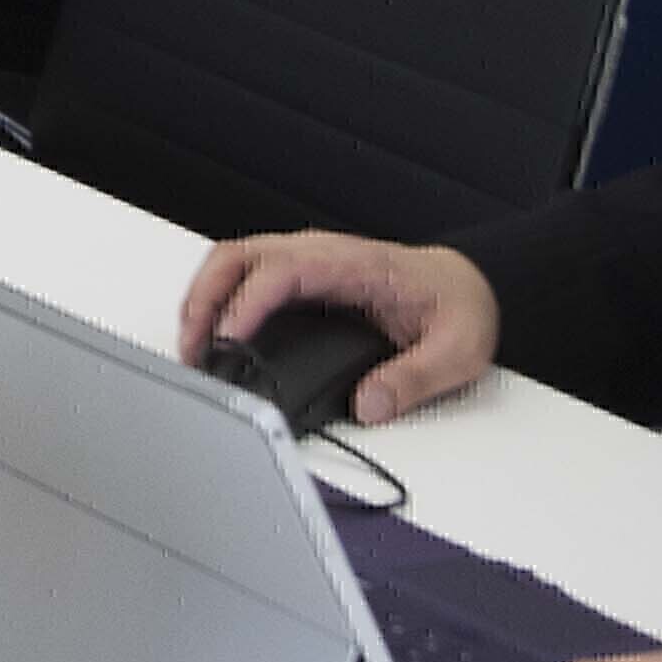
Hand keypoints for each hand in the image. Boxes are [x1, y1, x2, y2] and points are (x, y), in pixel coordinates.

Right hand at [175, 230, 495, 425]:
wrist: (469, 284)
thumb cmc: (460, 307)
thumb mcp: (457, 350)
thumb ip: (413, 379)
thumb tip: (367, 405)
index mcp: (356, 265)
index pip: (283, 270)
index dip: (247, 303)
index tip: (229, 342)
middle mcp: (323, 255)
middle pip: (240, 256)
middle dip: (205, 299)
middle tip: (193, 351)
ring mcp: (307, 263)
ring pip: (234, 263)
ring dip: (204, 300)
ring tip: (194, 351)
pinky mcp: (300, 279)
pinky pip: (245, 279)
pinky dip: (218, 303)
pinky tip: (214, 339)